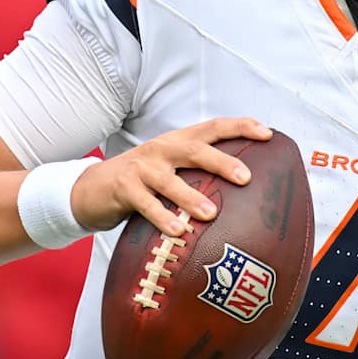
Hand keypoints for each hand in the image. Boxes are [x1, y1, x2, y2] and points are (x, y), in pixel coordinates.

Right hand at [70, 117, 271, 235]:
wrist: (90, 189)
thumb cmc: (141, 183)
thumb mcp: (170, 170)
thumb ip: (198, 174)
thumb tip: (243, 193)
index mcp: (177, 142)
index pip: (213, 127)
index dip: (240, 127)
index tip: (267, 134)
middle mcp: (161, 149)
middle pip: (195, 149)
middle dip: (222, 162)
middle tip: (246, 178)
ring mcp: (141, 168)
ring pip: (169, 179)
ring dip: (190, 197)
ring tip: (210, 214)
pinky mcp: (124, 188)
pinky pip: (145, 203)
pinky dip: (162, 217)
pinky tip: (177, 231)